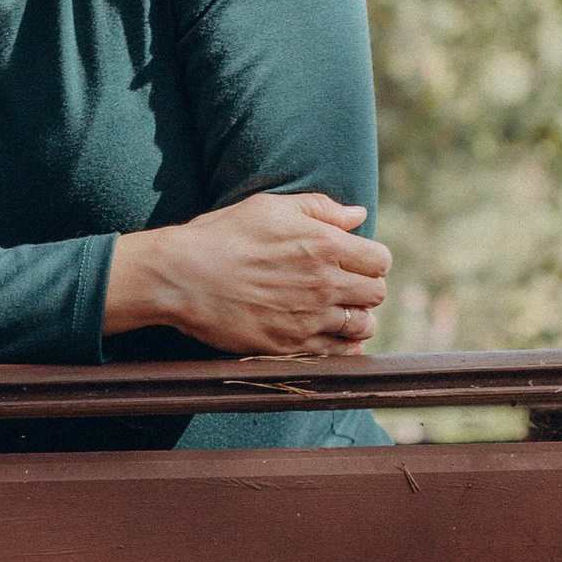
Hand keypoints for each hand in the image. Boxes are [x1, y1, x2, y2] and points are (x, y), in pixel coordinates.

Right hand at [104, 192, 390, 359]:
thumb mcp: (271, 207)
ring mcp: (308, 319)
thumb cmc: (223, 235)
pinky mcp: (289, 346)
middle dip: (365, 289)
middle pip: (376, 294)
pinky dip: (340, 346)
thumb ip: (320, 209)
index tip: (355, 262)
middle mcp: (323, 284)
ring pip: (362, 327)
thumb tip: (357, 217)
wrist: (181, 277)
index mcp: (324, 245)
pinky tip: (326, 335)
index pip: (380, 260)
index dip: (371, 260)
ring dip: (355, 320)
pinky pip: (336, 354)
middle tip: (344, 287)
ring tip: (335, 312)